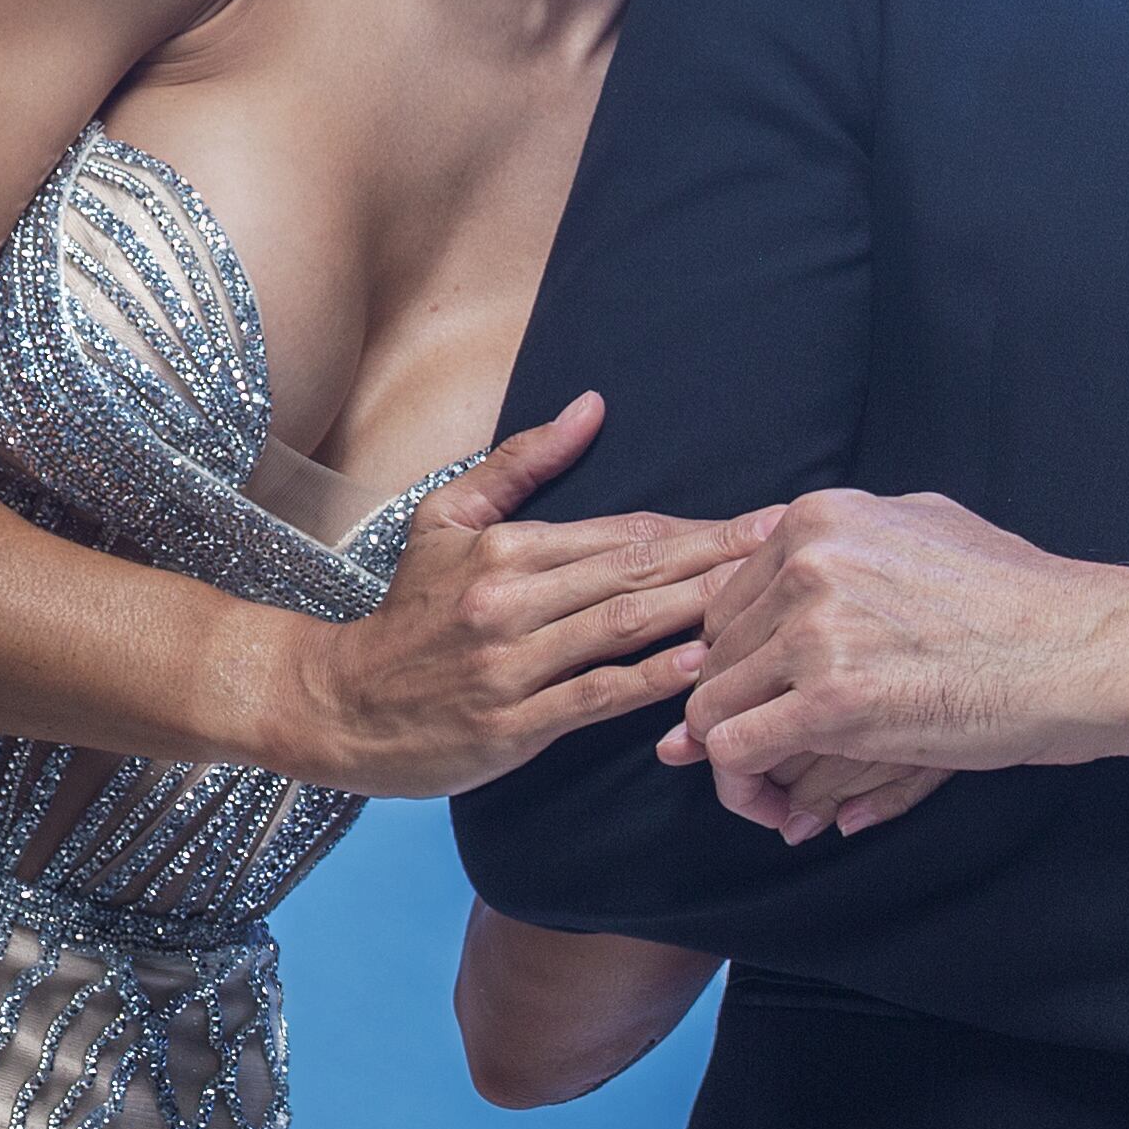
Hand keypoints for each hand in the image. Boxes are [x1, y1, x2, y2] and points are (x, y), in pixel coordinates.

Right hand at [254, 392, 759, 795]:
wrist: (336, 704)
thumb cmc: (405, 613)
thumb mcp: (446, 520)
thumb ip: (521, 463)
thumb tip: (593, 406)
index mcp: (505, 546)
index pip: (622, 530)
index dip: (696, 526)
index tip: (763, 519)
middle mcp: (510, 597)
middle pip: (636, 570)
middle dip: (720, 554)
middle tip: (792, 542)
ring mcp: (512, 662)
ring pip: (624, 625)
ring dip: (700, 608)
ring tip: (767, 595)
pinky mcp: (513, 722)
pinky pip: (596, 695)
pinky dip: (652, 679)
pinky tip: (703, 666)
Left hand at [658, 488, 1128, 835]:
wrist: (1080, 648)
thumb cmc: (1019, 597)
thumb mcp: (923, 527)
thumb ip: (847, 546)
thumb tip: (787, 586)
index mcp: (820, 519)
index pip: (727, 597)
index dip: (736, 659)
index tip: (759, 697)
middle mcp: (808, 563)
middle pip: (714, 654)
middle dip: (733, 709)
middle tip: (765, 755)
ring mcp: (815, 629)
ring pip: (712, 705)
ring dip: (734, 757)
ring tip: (769, 789)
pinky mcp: (831, 700)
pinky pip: (735, 750)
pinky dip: (740, 786)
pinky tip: (773, 806)